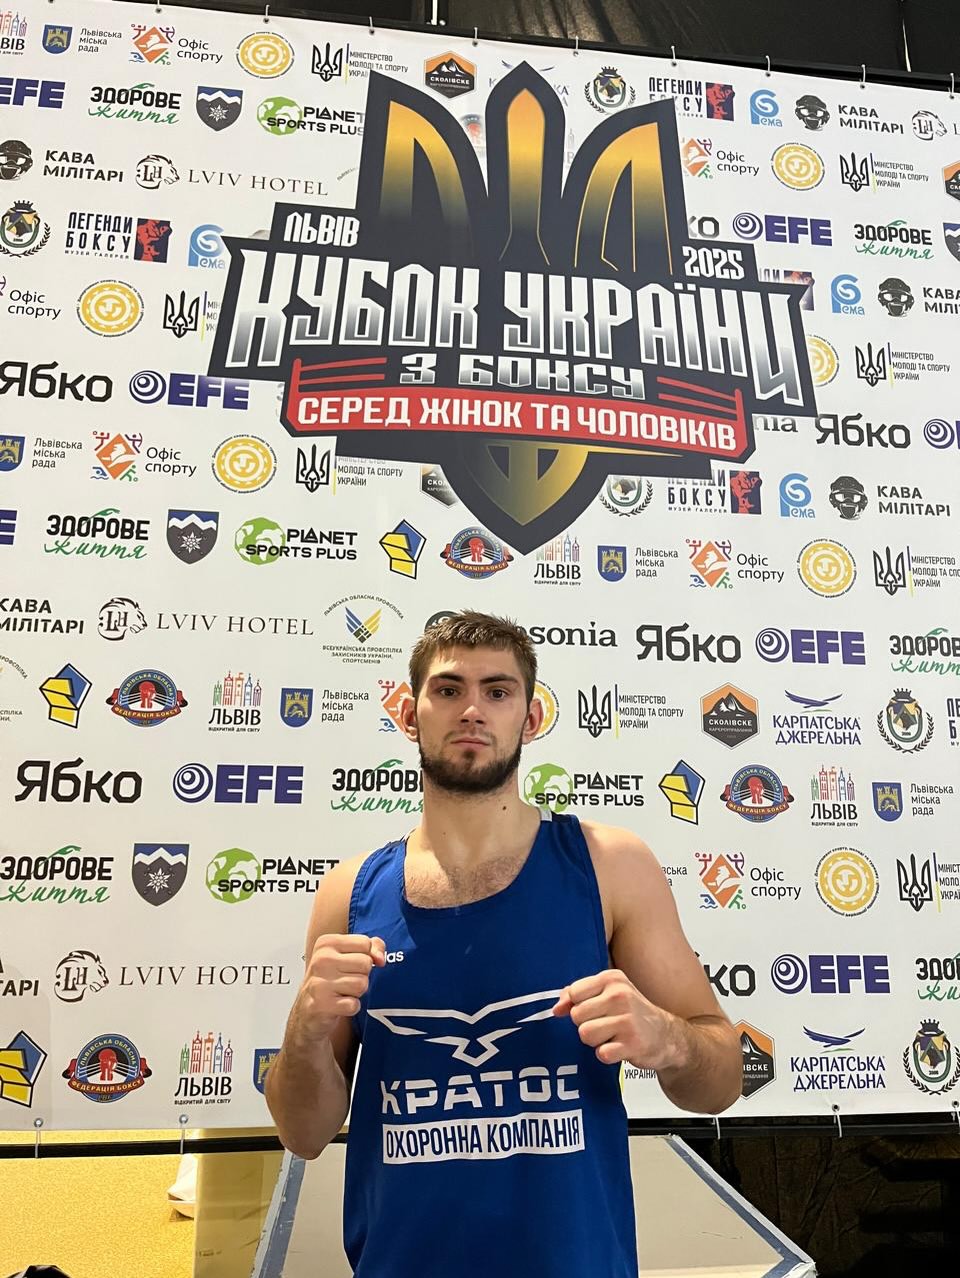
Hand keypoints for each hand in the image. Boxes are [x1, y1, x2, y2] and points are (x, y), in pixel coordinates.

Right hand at [293, 933, 385, 1042]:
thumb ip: (372, 947)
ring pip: (362, 984)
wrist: (307, 1009)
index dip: (367, 956)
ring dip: (356, 992)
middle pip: (365, 963)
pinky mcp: (322, 1004)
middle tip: (346, 980)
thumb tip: (380, 958)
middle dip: (362, 975)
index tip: (354, 964)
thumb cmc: (330, 979)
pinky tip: (339, 1004)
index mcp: (327, 943)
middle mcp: (321, 960)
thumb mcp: (347, 955)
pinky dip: (351, 1007)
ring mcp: (320, 982)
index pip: (365, 943)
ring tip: (341, 992)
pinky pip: (354, 1004)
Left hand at [552, 968, 678, 1069]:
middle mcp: (620, 996)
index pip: (574, 992)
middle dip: (585, 1024)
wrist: (666, 1036)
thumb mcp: (607, 993)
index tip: (589, 1011)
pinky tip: (618, 1048)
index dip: (576, 1006)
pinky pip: (601, 1053)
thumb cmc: (632, 1013)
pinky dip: (607, 1054)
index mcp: (612, 979)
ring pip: (585, 1034)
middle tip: (604, 1025)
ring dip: (595, 1041)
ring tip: (611, 1036)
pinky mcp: (632, 1043)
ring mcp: (627, 1020)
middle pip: (577, 1015)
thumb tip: (556, 1009)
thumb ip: (578, 995)